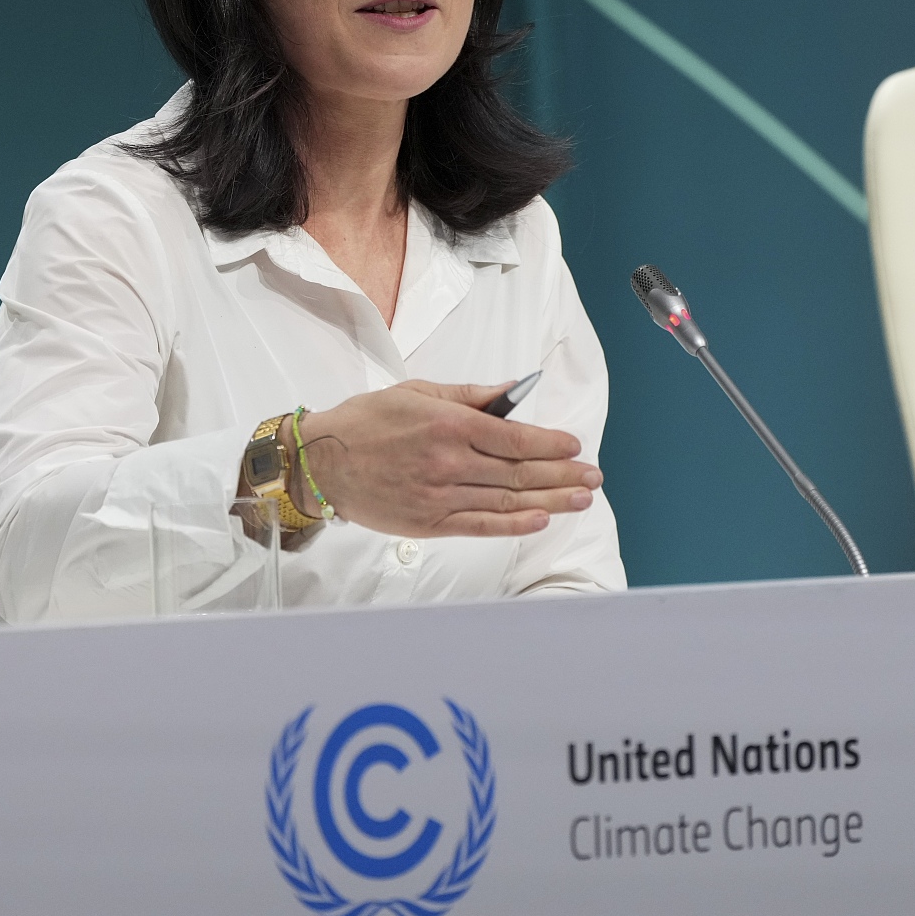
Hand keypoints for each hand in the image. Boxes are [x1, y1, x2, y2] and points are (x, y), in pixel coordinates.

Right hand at [291, 381, 599, 537]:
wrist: (322, 462)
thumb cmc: (368, 421)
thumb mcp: (419, 392)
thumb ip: (471, 396)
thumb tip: (516, 390)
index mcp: (448, 424)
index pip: (515, 438)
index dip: (551, 444)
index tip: (575, 446)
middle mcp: (449, 462)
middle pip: (519, 472)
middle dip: (562, 474)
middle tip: (592, 477)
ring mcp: (440, 496)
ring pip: (506, 500)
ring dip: (550, 501)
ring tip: (580, 500)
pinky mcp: (429, 523)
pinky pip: (480, 526)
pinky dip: (513, 524)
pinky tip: (540, 520)